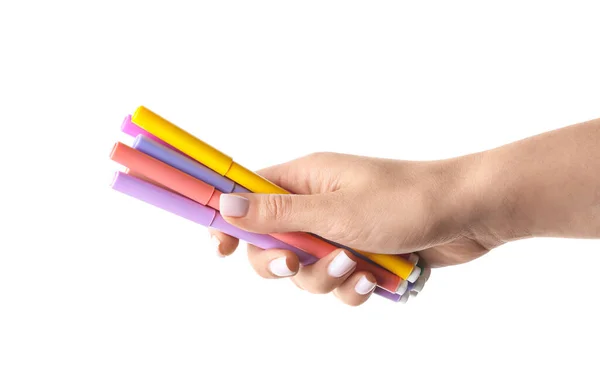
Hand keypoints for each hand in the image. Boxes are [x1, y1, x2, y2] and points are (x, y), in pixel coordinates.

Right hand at [209, 152, 500, 304]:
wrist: (466, 214)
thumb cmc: (403, 201)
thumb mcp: (333, 211)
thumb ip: (278, 214)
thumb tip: (226, 205)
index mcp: (306, 179)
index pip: (251, 197)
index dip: (233, 222)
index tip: (221, 249)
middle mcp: (319, 204)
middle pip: (274, 243)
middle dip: (285, 264)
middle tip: (297, 265)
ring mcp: (341, 231)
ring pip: (307, 270)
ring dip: (326, 278)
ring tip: (355, 268)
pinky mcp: (362, 254)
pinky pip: (338, 282)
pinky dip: (351, 287)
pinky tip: (371, 281)